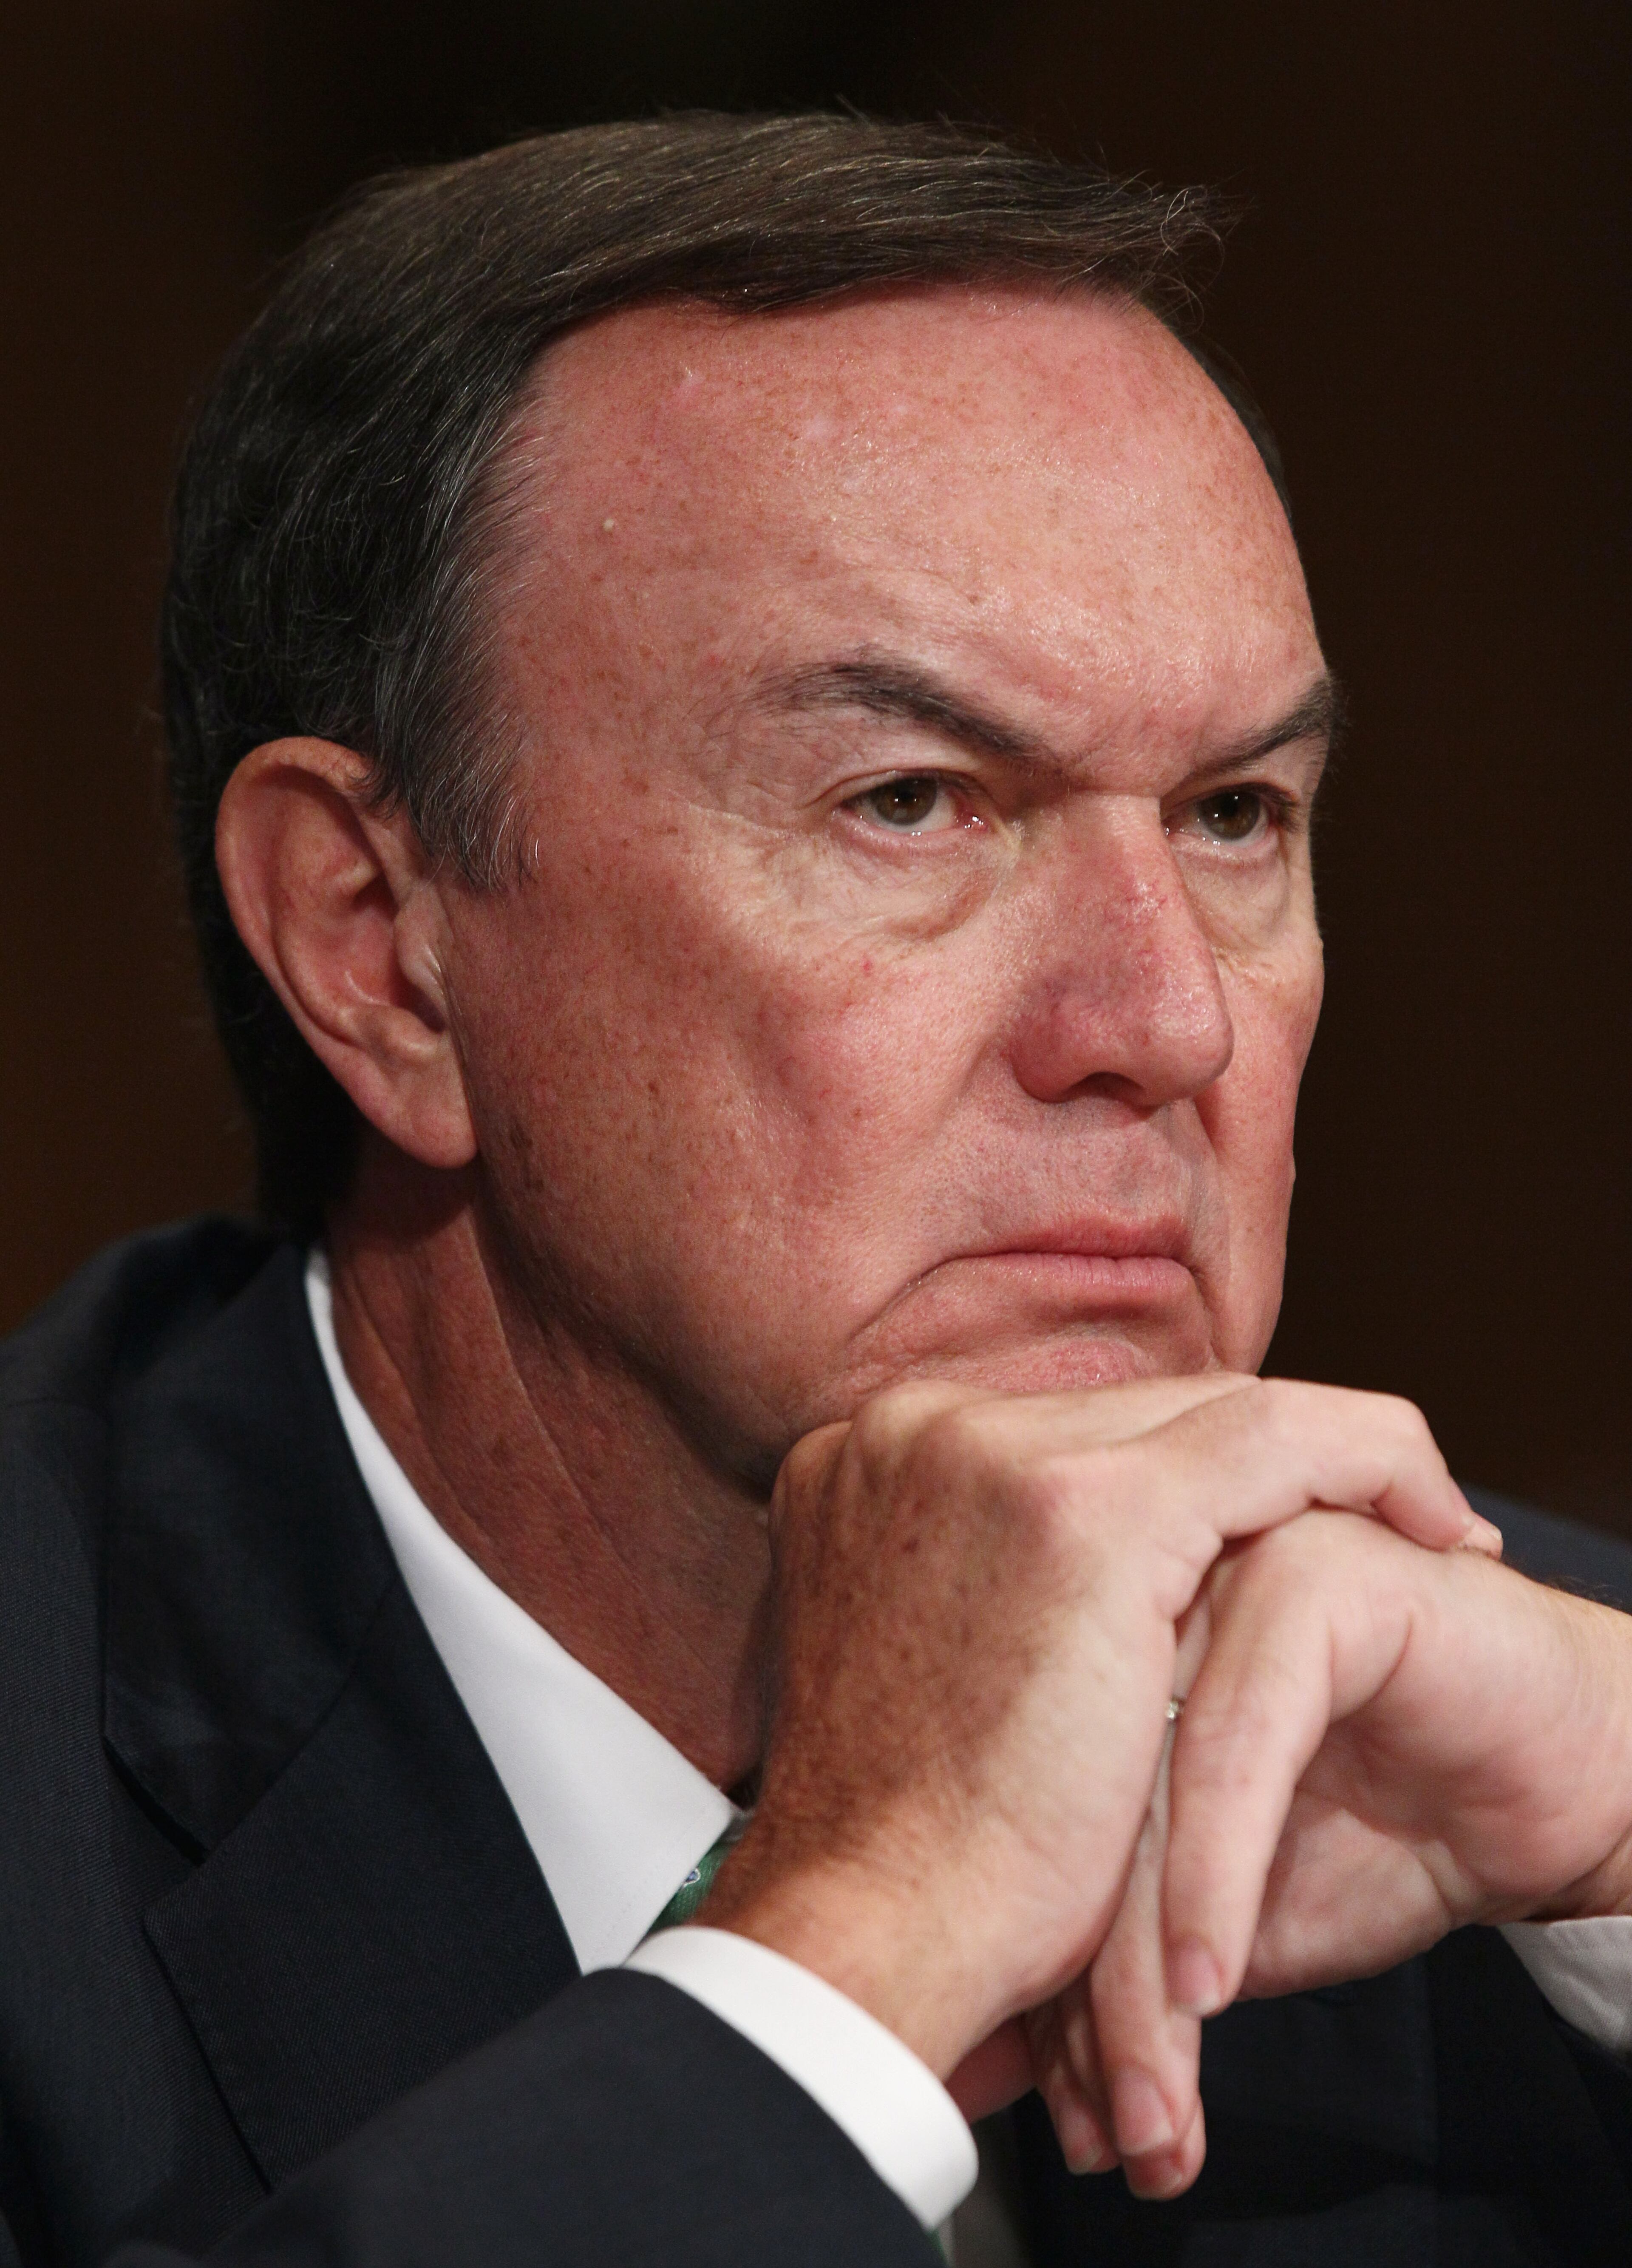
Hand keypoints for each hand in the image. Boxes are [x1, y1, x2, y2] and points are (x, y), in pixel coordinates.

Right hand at [699, 1375, 1489, 2088]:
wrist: (870, 1929)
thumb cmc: (905, 1846)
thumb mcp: (918, 1671)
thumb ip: (974, 1589)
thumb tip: (1059, 1590)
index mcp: (866, 1458)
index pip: (1068, 1427)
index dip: (1184, 1469)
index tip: (1272, 1530)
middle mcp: (915, 1426)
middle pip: (1141, 1411)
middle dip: (1264, 1464)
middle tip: (1381, 1518)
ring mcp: (992, 1452)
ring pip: (1217, 1409)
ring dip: (1333, 1463)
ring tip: (1429, 1523)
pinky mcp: (1088, 1510)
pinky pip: (1279, 1443)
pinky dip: (1373, 1469)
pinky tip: (1445, 1526)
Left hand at [1031, 1510, 1631, 2196]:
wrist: (1571, 1783)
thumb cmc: (1399, 1831)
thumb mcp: (1242, 1915)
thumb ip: (1137, 1944)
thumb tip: (1029, 2060)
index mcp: (1109, 1656)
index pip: (1044, 1821)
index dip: (1048, 1976)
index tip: (1061, 2111)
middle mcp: (1151, 1600)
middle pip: (1079, 1807)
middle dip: (1089, 1991)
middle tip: (1107, 2132)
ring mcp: (1226, 1567)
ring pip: (1146, 1784)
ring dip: (1147, 1966)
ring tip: (1151, 2103)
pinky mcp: (1311, 1576)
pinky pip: (1235, 1741)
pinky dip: (1216, 1876)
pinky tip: (1207, 1984)